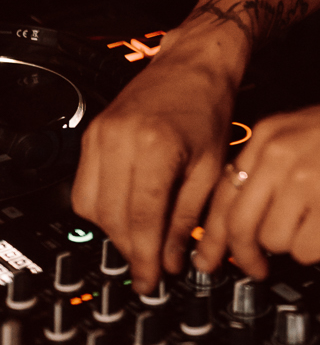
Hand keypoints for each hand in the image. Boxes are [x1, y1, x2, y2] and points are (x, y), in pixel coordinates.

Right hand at [71, 32, 239, 291]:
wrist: (194, 64)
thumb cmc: (209, 107)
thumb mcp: (211, 166)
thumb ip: (189, 217)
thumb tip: (174, 260)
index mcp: (155, 146)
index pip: (141, 219)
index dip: (146, 257)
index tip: (152, 280)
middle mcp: (120, 140)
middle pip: (113, 218)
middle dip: (130, 249)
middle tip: (149, 267)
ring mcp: (100, 135)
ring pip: (91, 207)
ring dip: (113, 231)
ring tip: (141, 239)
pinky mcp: (91, 134)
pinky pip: (83, 187)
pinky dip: (101, 208)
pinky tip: (126, 213)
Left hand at [196, 68, 319, 278]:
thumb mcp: (306, 127)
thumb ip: (272, 162)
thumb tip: (248, 208)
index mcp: (268, 135)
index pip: (222, 195)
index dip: (216, 235)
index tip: (214, 255)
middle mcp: (279, 156)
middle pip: (238, 225)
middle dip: (244, 256)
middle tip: (255, 269)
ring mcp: (304, 181)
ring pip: (273, 241)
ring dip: (294, 245)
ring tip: (318, 228)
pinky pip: (307, 251)